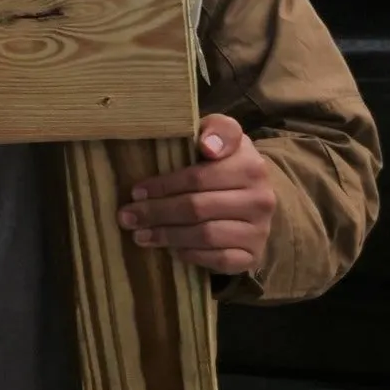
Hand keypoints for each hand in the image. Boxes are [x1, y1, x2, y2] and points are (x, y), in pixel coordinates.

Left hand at [116, 115, 275, 275]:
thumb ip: (216, 129)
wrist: (254, 199)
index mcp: (250, 165)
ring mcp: (260, 230)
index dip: (164, 185)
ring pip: (205, 235)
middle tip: (127, 216)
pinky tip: (170, 250)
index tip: (136, 191)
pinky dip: (190, 255)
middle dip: (156, 212)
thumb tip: (208, 145)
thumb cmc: (225, 163)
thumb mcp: (222, 136)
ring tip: (139, 235)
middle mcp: (261, 198)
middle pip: (197, 207)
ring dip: (167, 236)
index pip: (198, 177)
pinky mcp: (253, 255)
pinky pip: (218, 259)